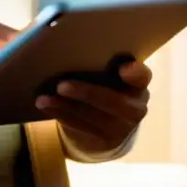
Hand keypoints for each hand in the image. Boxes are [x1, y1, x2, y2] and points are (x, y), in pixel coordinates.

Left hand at [35, 61, 151, 153]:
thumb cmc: (104, 86)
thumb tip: (65, 45)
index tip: (123, 68)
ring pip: (92, 116)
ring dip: (65, 106)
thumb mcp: (107, 74)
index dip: (135, 73)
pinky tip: (46, 106)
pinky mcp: (106, 142)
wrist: (107, 125)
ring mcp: (123, 128)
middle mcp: (136, 107)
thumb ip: (99, 62)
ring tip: (44, 98)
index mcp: (138, 84)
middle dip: (87, 92)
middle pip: (113, 101)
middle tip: (61, 85)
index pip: (142, 76)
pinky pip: (81, 127)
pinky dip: (61, 115)